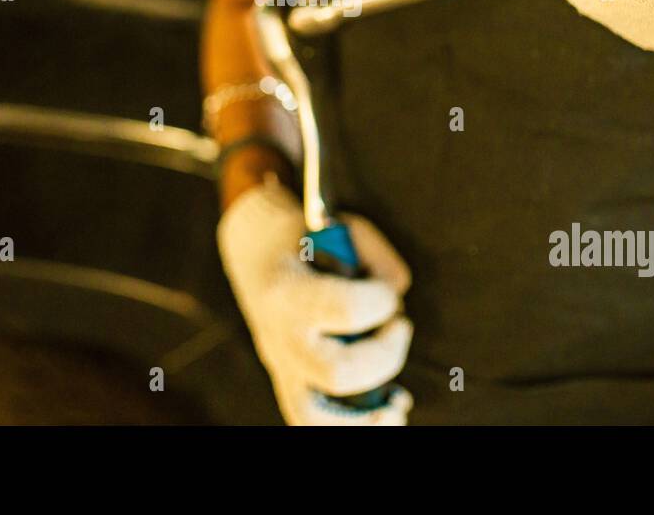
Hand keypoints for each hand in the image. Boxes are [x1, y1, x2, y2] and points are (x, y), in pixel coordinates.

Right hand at [217, 180, 413, 424]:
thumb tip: (398, 292)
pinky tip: (387, 411)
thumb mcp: (339, 227)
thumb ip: (376, 256)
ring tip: (397, 403)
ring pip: (314, 417)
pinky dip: (354, 425)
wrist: (254, 252)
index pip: (344, 310)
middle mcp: (280, 336)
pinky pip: (315, 421)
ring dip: (365, 419)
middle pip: (335, 374)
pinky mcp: (289, 381)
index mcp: (287, 291)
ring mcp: (281, 365)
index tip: (388, 290)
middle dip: (384, 355)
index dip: (381, 302)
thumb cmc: (302, 237)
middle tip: (399, 326)